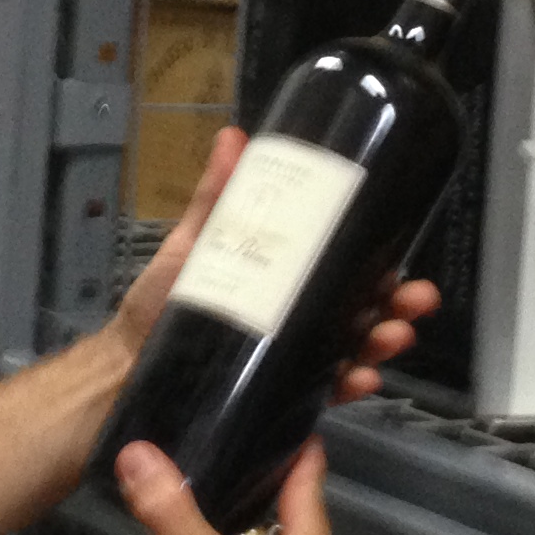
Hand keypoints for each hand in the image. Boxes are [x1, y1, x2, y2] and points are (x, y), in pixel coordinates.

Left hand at [111, 127, 442, 402]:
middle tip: (413, 299)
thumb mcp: (190, 246)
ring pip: (350, 349)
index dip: (380, 265)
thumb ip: (214, 198)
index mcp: (282, 282)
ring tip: (392, 335)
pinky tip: (359, 378)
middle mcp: (292, 320)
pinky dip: (346, 385)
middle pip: (359, 310)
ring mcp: (286, 359)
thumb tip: (232, 138)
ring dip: (380, 343)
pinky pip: (320, 392)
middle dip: (395, 305)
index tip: (402, 259)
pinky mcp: (273, 395)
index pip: (343, 271)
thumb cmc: (155, 308)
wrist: (122, 370)